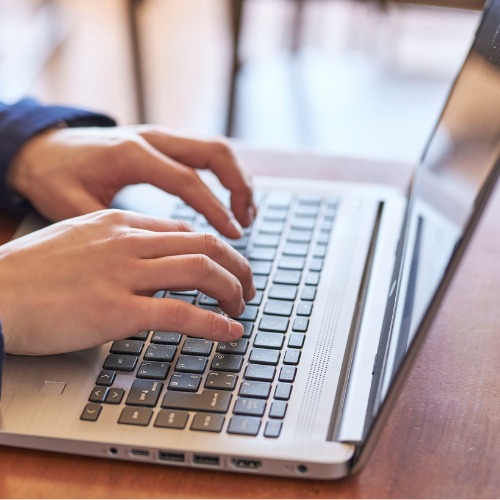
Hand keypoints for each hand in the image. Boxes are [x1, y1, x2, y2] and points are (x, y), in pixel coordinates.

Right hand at [0, 210, 254, 354]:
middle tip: (247, 288)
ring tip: (241, 308)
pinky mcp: (116, 311)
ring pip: (201, 271)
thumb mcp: (78, 241)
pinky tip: (230, 331)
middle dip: (237, 266)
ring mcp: (123, 275)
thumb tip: (152, 257)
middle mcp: (127, 243)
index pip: (185, 232)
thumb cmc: (29, 272)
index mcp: (119, 225)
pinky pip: (181, 313)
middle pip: (205, 245)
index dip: (214, 251)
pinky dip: (213, 323)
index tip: (224, 269)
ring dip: (232, 290)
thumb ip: (117, 244)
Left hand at [7, 125, 255, 238]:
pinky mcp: (162, 144)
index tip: (234, 235)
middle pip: (215, 151)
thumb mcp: (71, 206)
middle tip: (248, 222)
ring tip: (247, 214)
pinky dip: (224, 175)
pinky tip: (228, 201)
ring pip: (215, 148)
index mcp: (132, 154)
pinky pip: (204, 153)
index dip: (216, 209)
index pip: (188, 180)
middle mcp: (152, 138)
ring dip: (237, 179)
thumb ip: (112, 229)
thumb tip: (150, 258)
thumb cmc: (53, 176)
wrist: (41, 147)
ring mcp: (160, 138)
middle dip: (240, 186)